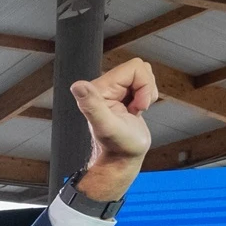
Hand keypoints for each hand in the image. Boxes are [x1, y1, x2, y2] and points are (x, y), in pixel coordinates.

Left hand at [70, 58, 156, 198]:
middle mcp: (105, 86)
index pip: (134, 67)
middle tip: (136, 109)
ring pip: (144, 75)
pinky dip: (147, 96)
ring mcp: (116, 90)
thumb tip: (77, 86)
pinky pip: (144, 84)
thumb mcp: (106, 126)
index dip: (143, 85)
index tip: (137, 106)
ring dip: (147, 93)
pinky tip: (136, 110)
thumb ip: (92, 106)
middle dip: (146, 89)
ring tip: (135, 110)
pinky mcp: (124, 95)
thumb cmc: (118, 146)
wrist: (123, 158)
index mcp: (99, 89)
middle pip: (141, 69)